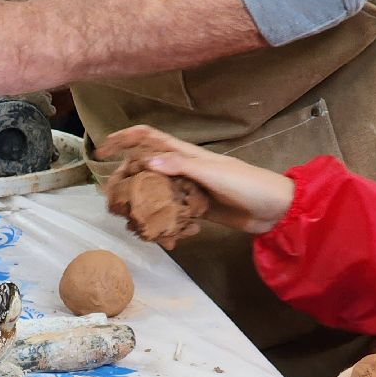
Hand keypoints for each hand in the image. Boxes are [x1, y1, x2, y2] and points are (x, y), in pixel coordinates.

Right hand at [96, 126, 293, 233]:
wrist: (274, 209)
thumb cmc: (248, 184)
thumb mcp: (213, 173)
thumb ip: (180, 166)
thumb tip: (146, 160)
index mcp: (186, 154)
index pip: (148, 138)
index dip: (123, 139)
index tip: (101, 151)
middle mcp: (183, 169)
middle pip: (145, 170)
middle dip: (127, 183)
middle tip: (114, 202)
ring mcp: (189, 191)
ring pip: (157, 196)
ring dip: (145, 210)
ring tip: (137, 225)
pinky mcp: (198, 210)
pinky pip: (174, 216)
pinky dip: (169, 227)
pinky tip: (171, 238)